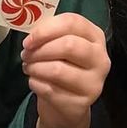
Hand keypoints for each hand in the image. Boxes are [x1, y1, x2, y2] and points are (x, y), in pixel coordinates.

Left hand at [22, 12, 109, 127]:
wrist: (69, 105)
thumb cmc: (64, 66)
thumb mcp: (62, 44)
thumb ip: (51, 34)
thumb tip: (32, 35)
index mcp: (96, 36)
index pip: (72, 22)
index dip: (46, 29)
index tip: (29, 39)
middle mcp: (100, 58)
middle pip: (68, 45)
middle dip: (40, 50)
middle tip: (25, 54)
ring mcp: (93, 83)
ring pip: (57, 70)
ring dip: (35, 67)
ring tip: (28, 67)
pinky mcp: (81, 104)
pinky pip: (50, 91)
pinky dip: (35, 83)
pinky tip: (34, 81)